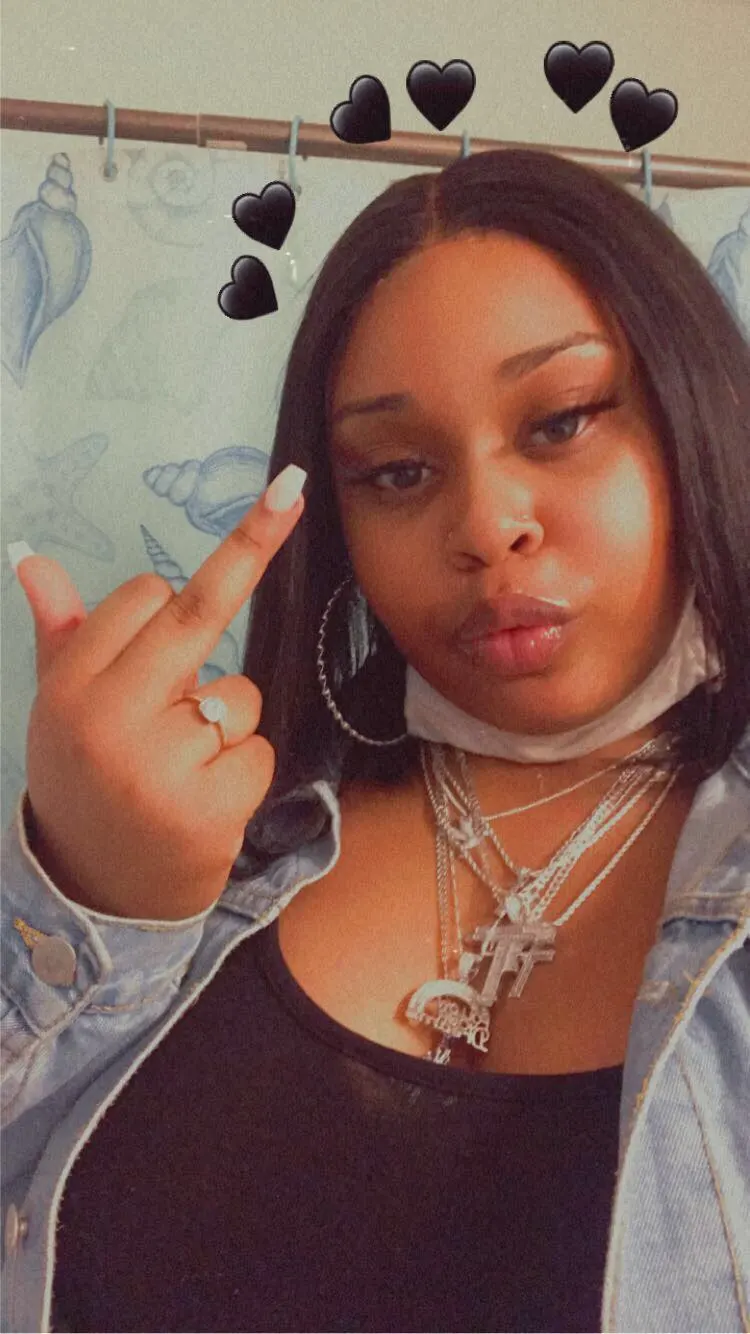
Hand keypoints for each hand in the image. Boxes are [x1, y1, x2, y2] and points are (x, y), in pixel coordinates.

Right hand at [16, 465, 306, 919]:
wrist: (96, 891)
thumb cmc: (84, 779)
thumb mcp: (58, 708)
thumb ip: (60, 634)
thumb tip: (31, 559)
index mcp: (68, 687)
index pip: (144, 598)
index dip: (167, 599)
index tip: (237, 521)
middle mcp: (107, 720)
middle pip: (195, 617)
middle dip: (250, 549)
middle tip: (292, 485)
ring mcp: (158, 767)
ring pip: (238, 693)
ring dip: (224, 720)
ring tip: (178, 764)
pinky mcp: (207, 809)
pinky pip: (257, 748)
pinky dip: (241, 768)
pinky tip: (202, 800)